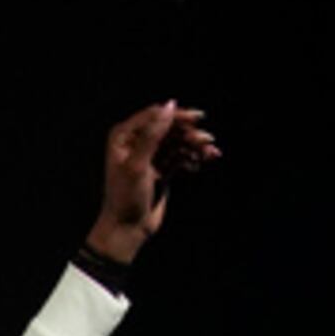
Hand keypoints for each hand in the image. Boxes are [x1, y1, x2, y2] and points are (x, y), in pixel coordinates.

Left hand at [87, 101, 217, 263]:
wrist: (126, 229)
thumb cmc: (125, 198)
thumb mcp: (138, 164)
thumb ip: (153, 134)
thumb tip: (170, 105)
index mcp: (124, 137)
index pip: (155, 116)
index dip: (176, 116)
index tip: (198, 119)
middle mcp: (135, 143)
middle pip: (169, 128)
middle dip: (189, 133)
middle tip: (207, 141)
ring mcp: (149, 156)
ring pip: (178, 143)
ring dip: (195, 146)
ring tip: (210, 153)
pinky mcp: (161, 170)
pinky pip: (181, 157)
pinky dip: (192, 158)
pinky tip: (202, 163)